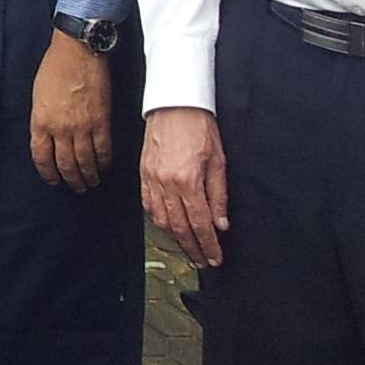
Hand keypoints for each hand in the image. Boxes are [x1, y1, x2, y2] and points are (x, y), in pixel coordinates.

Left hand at [30, 29, 113, 191]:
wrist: (77, 51)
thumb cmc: (54, 68)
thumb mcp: (38, 96)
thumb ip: (42, 119)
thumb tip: (48, 138)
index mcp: (40, 122)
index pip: (41, 157)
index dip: (48, 173)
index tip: (53, 180)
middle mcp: (60, 129)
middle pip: (65, 164)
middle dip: (70, 180)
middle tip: (75, 187)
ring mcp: (82, 127)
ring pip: (85, 162)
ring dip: (88, 176)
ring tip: (90, 182)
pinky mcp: (101, 121)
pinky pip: (103, 149)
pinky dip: (104, 162)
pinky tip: (104, 167)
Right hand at [139, 106, 228, 266]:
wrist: (175, 104)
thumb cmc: (200, 128)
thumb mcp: (218, 162)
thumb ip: (219, 196)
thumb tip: (221, 224)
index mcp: (188, 181)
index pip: (200, 224)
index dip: (208, 245)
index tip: (215, 258)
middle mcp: (167, 184)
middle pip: (179, 227)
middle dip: (193, 248)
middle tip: (203, 261)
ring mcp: (151, 179)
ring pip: (161, 220)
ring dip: (175, 238)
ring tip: (188, 246)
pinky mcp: (143, 173)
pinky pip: (148, 204)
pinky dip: (158, 219)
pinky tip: (167, 225)